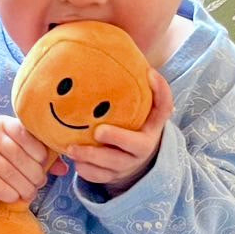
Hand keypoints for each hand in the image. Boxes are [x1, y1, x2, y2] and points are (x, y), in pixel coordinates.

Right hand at [0, 116, 65, 205]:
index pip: (24, 133)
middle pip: (18, 156)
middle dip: (34, 174)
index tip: (43, 162)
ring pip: (10, 173)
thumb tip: (64, 169)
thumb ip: (39, 154)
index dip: (38, 150)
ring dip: (25, 187)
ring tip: (30, 193)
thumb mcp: (16, 147)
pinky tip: (15, 197)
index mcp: (2, 123)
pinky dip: (10, 195)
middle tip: (40, 183)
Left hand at [65, 69, 173, 194]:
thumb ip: (133, 91)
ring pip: (111, 165)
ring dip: (91, 157)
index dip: (160, 90)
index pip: (163, 108)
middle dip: (116, 137)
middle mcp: (144, 147)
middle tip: (97, 131)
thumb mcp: (136, 112)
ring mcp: (128, 165)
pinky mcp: (113, 177)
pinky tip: (74, 161)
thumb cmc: (129, 128)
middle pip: (135, 144)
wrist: (131, 161)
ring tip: (71, 148)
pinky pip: (98, 176)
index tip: (148, 73)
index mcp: (151, 127)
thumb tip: (120, 56)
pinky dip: (85, 170)